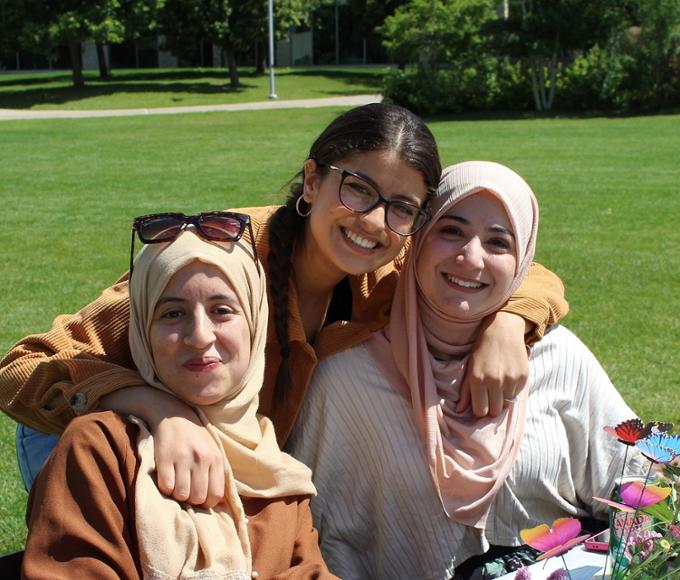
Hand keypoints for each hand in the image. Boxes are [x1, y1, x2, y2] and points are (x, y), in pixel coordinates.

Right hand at [100, 387, 224, 507]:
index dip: (207, 503)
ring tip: (177, 484)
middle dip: (192, 500)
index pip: (215, 494)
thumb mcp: (212, 450)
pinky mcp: (164, 457)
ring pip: (181, 494)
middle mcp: (201, 458)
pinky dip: (165, 488)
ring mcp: (182, 458)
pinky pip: (166, 486)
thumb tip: (219, 501)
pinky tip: (167, 478)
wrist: (174, 413)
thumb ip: (217, 472)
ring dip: (177, 494)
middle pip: (197, 497)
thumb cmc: (195, 437)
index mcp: (215, 457)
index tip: (201, 498)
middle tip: (187, 490)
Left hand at [456, 311, 529, 416]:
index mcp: (478, 379)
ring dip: (502, 397)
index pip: (480, 411)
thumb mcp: (470, 367)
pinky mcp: (523, 377)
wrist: (503, 330)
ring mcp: (510, 380)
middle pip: (494, 411)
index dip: (479, 409)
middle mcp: (495, 381)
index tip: (480, 403)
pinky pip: (516, 394)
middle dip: (491, 406)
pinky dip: (512, 390)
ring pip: (506, 403)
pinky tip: (507, 377)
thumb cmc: (482, 349)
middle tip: (489, 396)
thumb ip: (465, 390)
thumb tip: (459, 411)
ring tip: (498, 383)